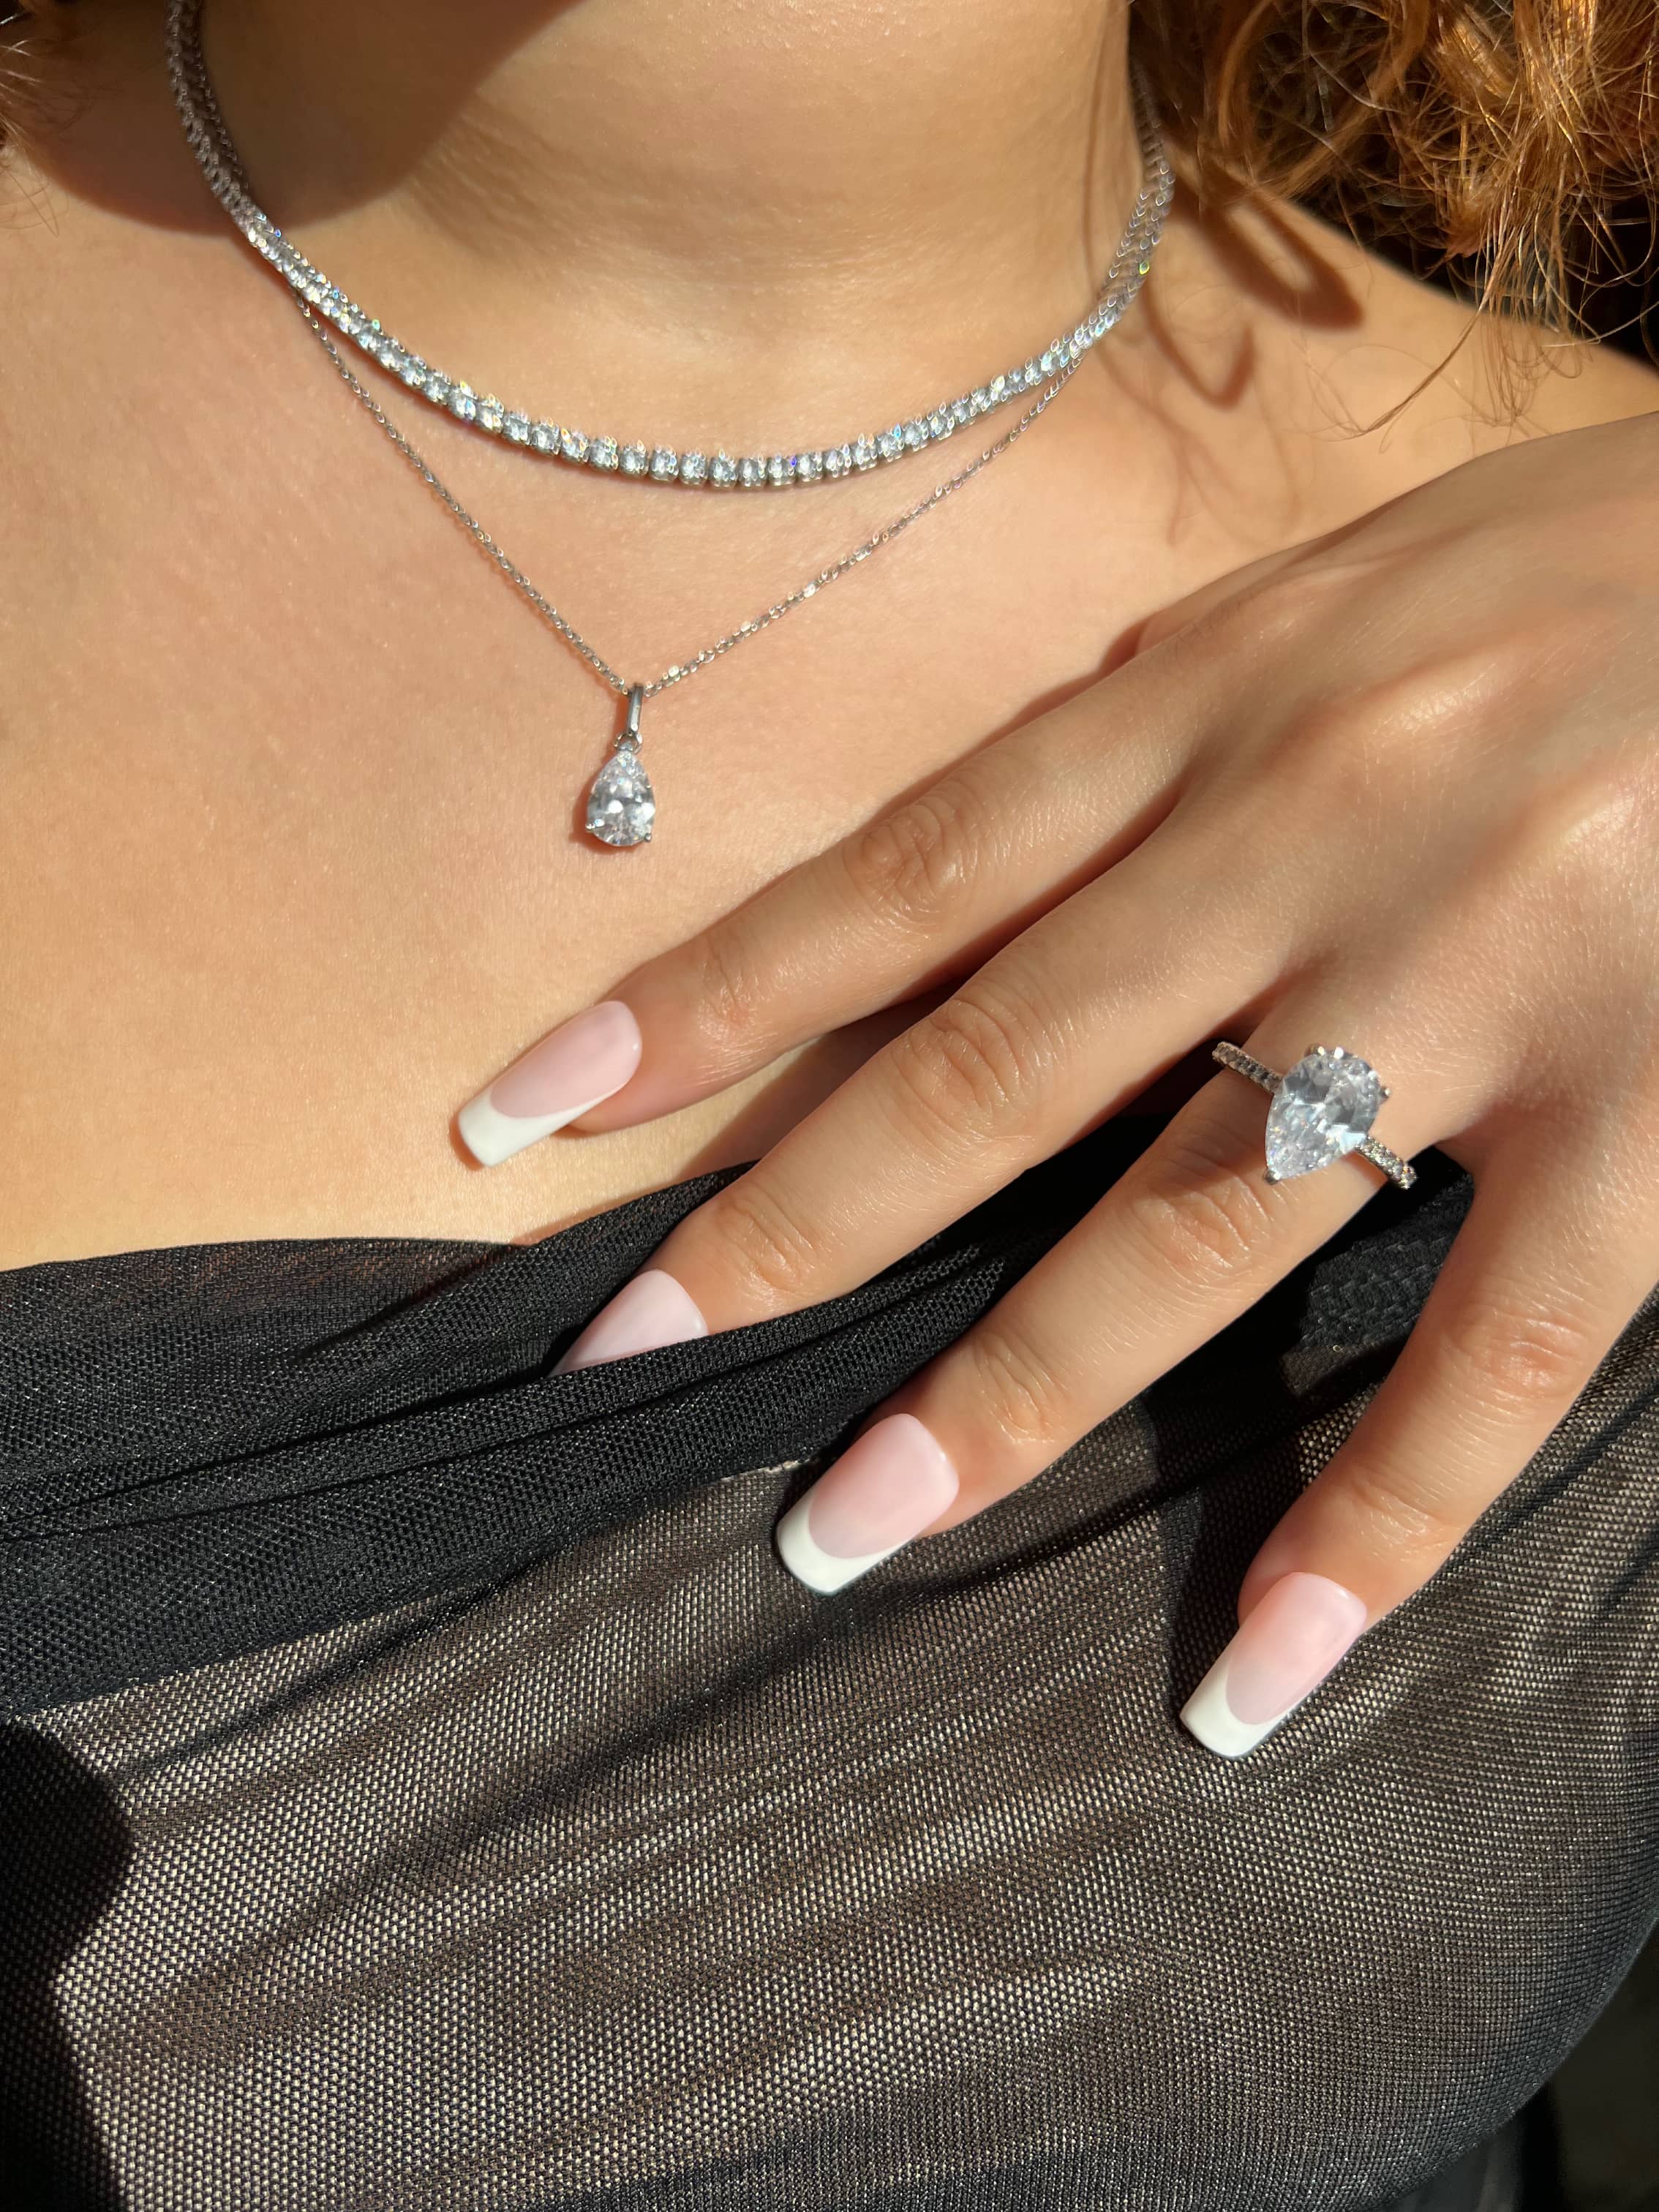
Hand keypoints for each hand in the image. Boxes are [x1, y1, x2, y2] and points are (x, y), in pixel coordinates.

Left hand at [458, 411, 1658, 1757]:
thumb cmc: (1592, 567)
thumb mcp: (1340, 596)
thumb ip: (1158, 732)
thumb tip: (973, 863)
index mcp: (1218, 704)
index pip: (897, 878)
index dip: (702, 1004)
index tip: (526, 1119)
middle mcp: (1308, 844)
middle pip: (989, 1071)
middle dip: (788, 1233)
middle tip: (619, 1367)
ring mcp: (1477, 988)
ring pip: (1193, 1230)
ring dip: (1004, 1400)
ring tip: (843, 1534)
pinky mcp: (1656, 1116)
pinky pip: (1494, 1357)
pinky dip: (1372, 1524)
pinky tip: (1255, 1669)